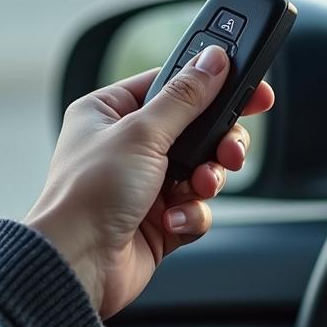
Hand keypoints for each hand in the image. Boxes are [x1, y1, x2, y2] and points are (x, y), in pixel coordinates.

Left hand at [25, 44, 274, 318]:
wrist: (77, 265)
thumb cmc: (88, 196)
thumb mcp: (141, 133)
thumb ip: (185, 97)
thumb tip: (214, 61)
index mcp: (109, 113)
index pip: (170, 85)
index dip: (210, 86)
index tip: (248, 89)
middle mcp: (126, 146)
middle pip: (195, 129)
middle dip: (217, 142)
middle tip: (229, 150)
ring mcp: (143, 185)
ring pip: (202, 170)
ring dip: (207, 179)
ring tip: (197, 187)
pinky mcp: (158, 220)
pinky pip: (195, 208)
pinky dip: (191, 214)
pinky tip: (171, 220)